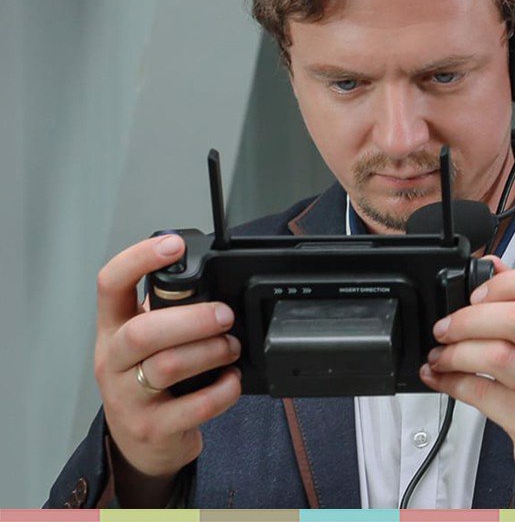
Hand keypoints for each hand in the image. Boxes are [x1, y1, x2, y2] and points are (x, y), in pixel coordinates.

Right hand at [94, 234, 241, 506]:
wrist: (141, 443)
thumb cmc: (148, 378)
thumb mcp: (147, 340)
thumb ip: (169, 310)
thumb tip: (215, 278)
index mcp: (113, 328)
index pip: (110, 284)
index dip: (139, 259)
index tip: (173, 244)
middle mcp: (112, 361)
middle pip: (142, 332)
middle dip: (193, 319)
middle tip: (225, 316)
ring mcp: (128, 399)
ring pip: (168, 366)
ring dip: (212, 351)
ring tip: (232, 347)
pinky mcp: (153, 430)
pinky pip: (194, 407)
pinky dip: (223, 390)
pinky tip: (231, 380)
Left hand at [420, 257, 514, 507]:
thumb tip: (491, 264)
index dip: (507, 282)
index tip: (476, 294)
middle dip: (468, 319)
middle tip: (444, 327)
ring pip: (497, 356)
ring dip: (456, 352)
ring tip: (440, 354)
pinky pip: (484, 394)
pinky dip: (453, 382)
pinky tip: (441, 377)